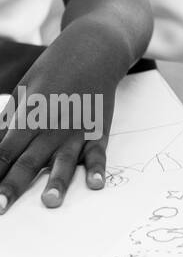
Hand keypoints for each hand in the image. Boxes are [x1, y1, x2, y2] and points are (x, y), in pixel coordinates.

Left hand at [0, 21, 123, 211]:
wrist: (95, 49)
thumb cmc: (53, 70)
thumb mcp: (24, 91)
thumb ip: (10, 121)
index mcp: (30, 115)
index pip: (5, 150)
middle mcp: (53, 125)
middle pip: (29, 160)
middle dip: (13, 185)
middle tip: (1, 207)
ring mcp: (77, 129)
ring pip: (64, 160)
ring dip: (57, 182)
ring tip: (49, 202)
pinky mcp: (98, 130)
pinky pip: (98, 153)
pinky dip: (98, 168)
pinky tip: (96, 184)